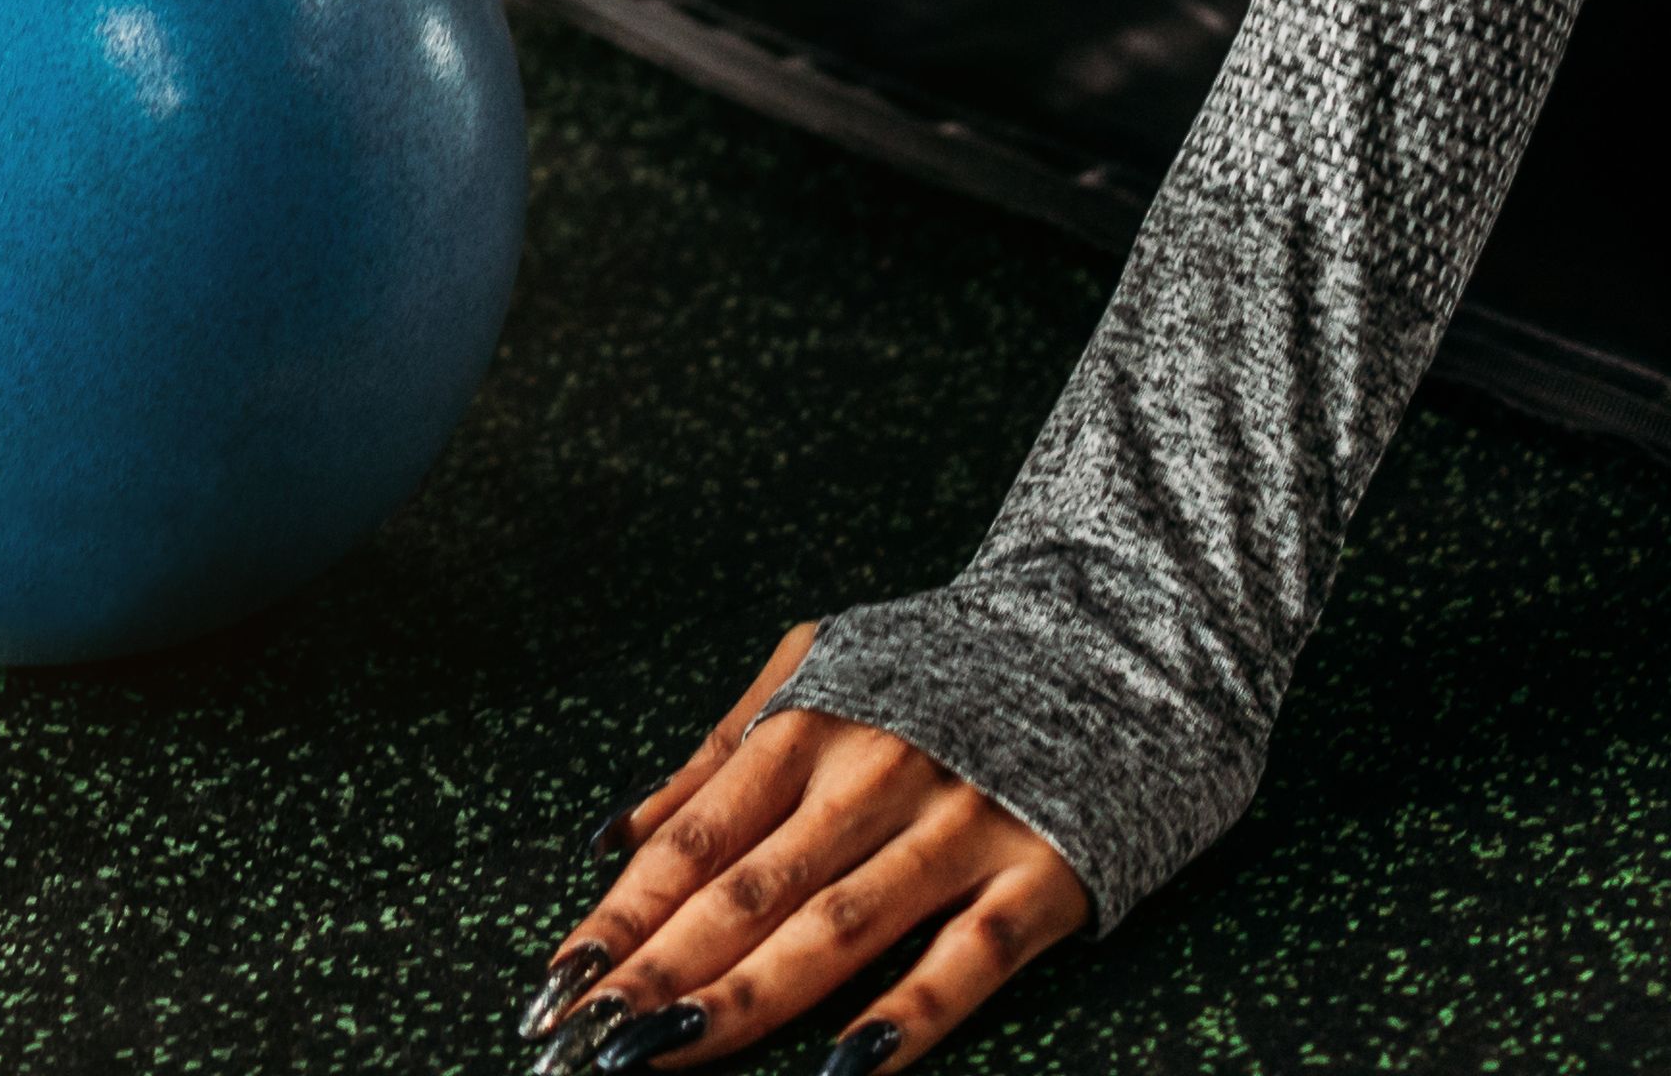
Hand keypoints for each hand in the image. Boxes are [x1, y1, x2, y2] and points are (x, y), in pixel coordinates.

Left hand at [523, 624, 1091, 1068]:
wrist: (1112, 637)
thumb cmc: (941, 665)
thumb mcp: (817, 666)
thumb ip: (717, 753)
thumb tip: (617, 835)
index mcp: (811, 724)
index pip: (693, 841)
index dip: (621, 918)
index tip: (558, 984)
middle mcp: (873, 775)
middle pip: (746, 892)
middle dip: (655, 972)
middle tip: (579, 1041)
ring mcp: (960, 827)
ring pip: (836, 930)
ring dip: (744, 999)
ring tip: (664, 1051)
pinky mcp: (1042, 876)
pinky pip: (966, 960)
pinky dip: (906, 1017)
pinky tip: (845, 1070)